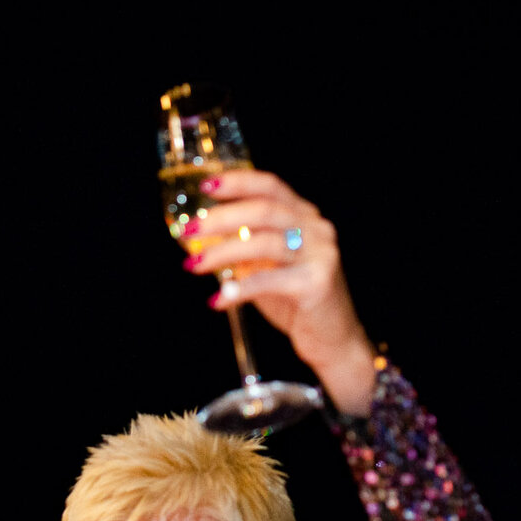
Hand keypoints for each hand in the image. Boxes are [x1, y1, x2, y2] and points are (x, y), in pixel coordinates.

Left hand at [181, 168, 377, 414]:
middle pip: (263, 210)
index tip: (206, 185)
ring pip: (264, 242)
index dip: (238, 182)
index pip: (270, 186)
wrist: (332, 338)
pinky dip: (238, 289)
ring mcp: (320, 254)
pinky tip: (217, 300)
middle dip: (220, 219)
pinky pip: (268, 281)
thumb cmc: (295, 301)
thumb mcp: (267, 267)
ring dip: (222, 252)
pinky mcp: (317, 283)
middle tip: (189, 230)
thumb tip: (199, 239)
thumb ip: (243, 249)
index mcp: (304, 217)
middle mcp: (316, 229)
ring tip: (194, 264)